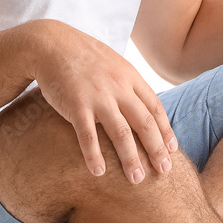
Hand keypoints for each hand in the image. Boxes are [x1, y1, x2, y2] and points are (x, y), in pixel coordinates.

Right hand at [27, 20, 178, 182]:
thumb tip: (141, 104)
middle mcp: (118, 87)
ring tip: (137, 180)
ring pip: (121, 133)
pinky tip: (98, 172)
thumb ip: (128, 83)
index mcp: (129, 76)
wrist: (50, 43)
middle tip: (164, 172)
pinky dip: (94, 155)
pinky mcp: (75, 104)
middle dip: (156, 150)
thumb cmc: (82, 55)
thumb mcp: (113, 63)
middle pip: (144, 123)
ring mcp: (97, 96)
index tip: (172, 150)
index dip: (165, 131)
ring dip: (130, 159)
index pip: (155, 108)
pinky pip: (88, 135)